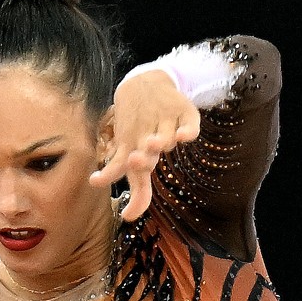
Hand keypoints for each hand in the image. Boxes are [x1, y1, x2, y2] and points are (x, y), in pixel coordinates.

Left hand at [90, 68, 200, 222]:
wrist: (144, 83)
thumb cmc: (137, 127)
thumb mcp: (131, 152)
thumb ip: (138, 190)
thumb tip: (128, 217)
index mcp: (132, 149)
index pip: (128, 173)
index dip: (123, 189)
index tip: (111, 197)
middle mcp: (146, 138)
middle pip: (147, 154)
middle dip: (141, 159)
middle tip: (135, 159)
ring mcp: (164, 123)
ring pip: (166, 140)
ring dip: (160, 143)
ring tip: (154, 142)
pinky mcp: (182, 112)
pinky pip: (190, 123)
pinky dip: (188, 131)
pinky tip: (184, 138)